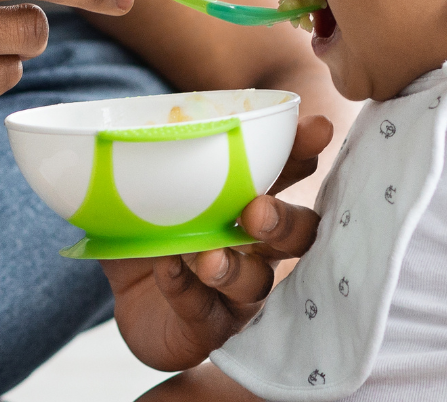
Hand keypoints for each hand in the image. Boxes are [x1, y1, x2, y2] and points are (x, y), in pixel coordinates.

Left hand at [103, 114, 333, 371]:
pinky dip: (185, 289)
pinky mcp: (209, 327)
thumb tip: (140, 119)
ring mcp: (238, 292)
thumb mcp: (151, 183)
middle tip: (257, 210)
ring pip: (256, 283)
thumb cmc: (152, 226)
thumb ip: (156, 154)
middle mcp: (257, 247)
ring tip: (208, 257)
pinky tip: (166, 269)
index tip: (317, 128)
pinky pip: (204, 311)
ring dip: (234, 268)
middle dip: (283, 221)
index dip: (303, 151)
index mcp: (251, 200)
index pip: (287, 172)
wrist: (128, 291)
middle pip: (294, 235)